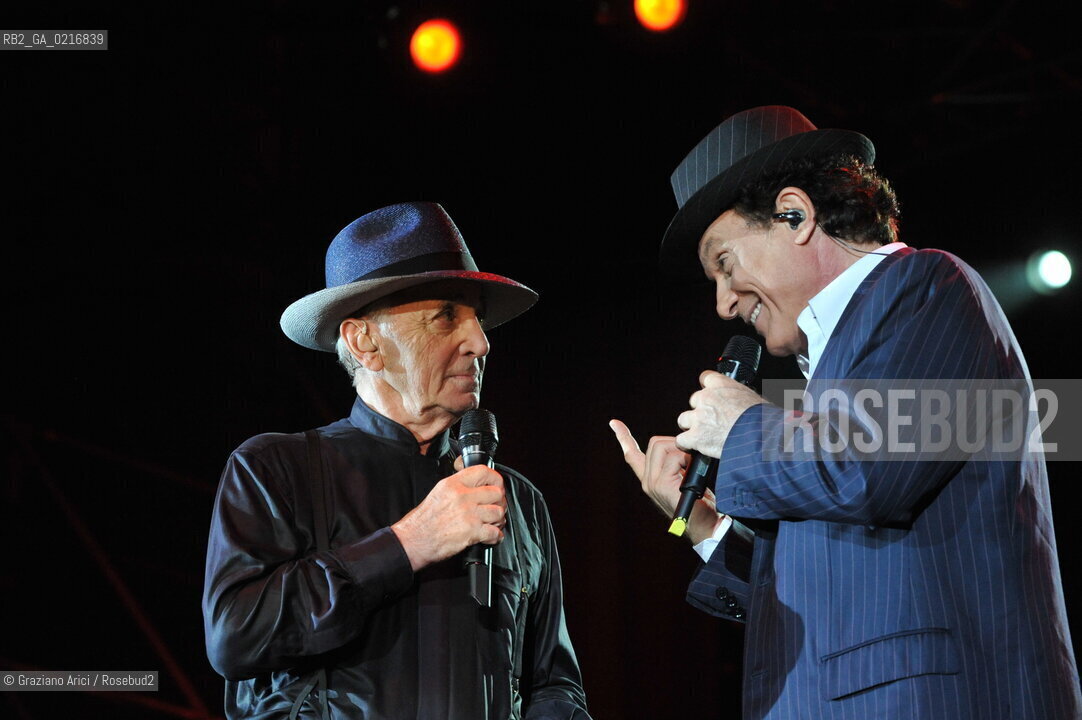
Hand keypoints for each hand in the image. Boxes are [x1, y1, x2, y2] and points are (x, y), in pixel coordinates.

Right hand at [391, 464, 505, 571]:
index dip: (495, 479)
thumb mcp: (438, 493)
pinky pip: (494, 532)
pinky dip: (496, 537)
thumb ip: (458, 487)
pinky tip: (490, 537)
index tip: (497, 485)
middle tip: (496, 508)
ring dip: (499, 520)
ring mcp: (468, 514)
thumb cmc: (422, 521)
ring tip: (493, 523)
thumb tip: (477, 487)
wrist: (413, 540)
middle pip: (496, 493)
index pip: (483, 472)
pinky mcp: (472, 531)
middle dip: (500, 502)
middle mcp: (462, 496)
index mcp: (453, 484)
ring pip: (498, 512)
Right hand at [609, 419, 722, 544]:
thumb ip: (678, 465)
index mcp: (650, 479)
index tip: (614, 423)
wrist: (707, 527)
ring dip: (683, 451)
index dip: (624, 437)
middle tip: (690, 460)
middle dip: (676, 443)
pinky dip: (687, 459)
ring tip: (692, 469)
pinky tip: (693, 474)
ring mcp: (652, 483)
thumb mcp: (686, 481)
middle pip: (655, 443)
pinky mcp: (662, 485)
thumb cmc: (702, 504)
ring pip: (663, 446)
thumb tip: (684, 445)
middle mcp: (647, 481)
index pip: (632, 455)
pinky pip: (674, 457)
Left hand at [676, 371, 763, 458]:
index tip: (710, 394)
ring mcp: (699, 417)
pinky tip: (693, 447)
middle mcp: (707, 398)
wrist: (759, 436)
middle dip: (700, 410)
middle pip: (694, 400)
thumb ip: (739, 396)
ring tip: (702, 434)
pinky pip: (681, 440)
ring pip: (684, 419)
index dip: (708, 388)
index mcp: (721, 385)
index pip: (706, 378)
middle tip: (711, 420)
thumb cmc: (762, 418)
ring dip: (691, 427)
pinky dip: (686, 444)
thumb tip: (742, 401)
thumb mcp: (753, 398)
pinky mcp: (695, 436)